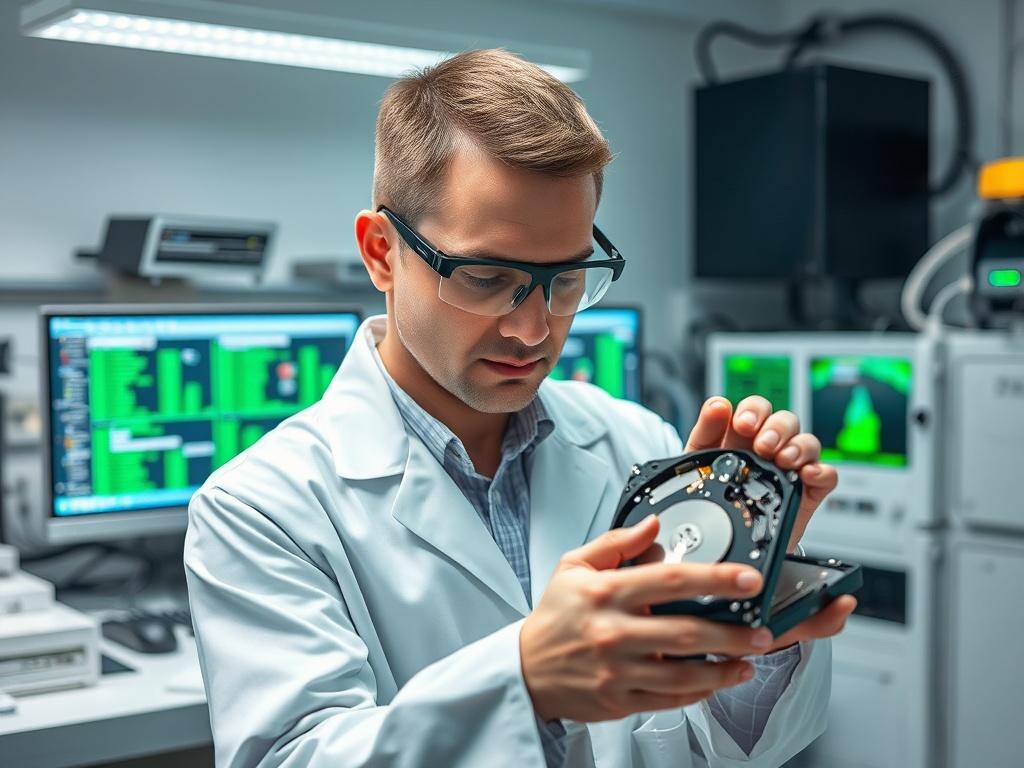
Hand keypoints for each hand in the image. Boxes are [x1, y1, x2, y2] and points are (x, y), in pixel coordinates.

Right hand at [520, 515, 777, 722]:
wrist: (526, 670)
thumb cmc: (555, 616)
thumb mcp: (574, 566)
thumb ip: (616, 543)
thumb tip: (653, 524)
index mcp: (606, 593)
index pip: (670, 580)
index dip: (715, 579)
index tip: (748, 579)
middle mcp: (614, 632)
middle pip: (686, 632)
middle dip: (733, 633)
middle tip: (762, 630)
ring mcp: (619, 670)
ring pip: (684, 674)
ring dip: (725, 669)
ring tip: (750, 659)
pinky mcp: (621, 700)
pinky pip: (670, 699)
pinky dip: (700, 692)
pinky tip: (717, 681)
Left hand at [684, 395, 837, 552]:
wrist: (722, 533)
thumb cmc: (711, 488)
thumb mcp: (701, 457)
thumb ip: (706, 428)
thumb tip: (718, 404)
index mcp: (745, 433)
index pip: (758, 408)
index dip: (754, 410)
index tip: (744, 424)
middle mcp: (772, 445)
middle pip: (786, 421)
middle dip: (776, 429)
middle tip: (762, 446)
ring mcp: (791, 466)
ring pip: (808, 442)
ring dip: (798, 447)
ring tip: (783, 460)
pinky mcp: (808, 491)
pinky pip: (826, 474)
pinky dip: (821, 471)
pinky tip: (807, 474)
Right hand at [685, 395, 855, 647]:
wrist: (685, 575)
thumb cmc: (732, 579)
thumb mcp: (772, 601)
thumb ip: (813, 616)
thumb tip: (843, 606)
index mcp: (791, 503)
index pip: (817, 472)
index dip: (815, 466)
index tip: (803, 473)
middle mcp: (766, 473)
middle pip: (790, 434)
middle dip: (786, 436)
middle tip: (773, 452)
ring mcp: (734, 456)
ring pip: (760, 417)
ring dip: (759, 418)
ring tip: (748, 433)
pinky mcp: (702, 449)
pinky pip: (713, 420)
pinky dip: (718, 411)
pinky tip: (720, 412)